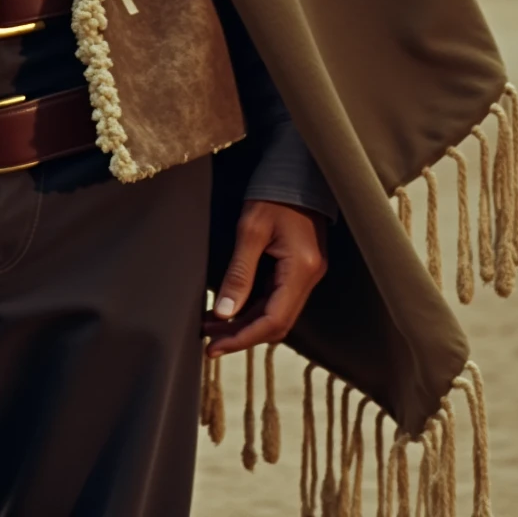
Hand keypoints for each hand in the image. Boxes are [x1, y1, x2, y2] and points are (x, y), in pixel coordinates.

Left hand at [203, 199, 327, 357]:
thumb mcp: (250, 230)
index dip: (243, 338)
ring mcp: (307, 274)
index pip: (273, 321)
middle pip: (276, 323)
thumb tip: (225, 313)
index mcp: (301, 269)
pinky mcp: (299, 268)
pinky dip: (253, 308)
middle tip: (208, 342)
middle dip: (241, 335)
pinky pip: (276, 298)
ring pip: (276, 313)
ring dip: (245, 323)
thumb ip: (239, 273)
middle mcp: (309, 277)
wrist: (295, 170)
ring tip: (211, 328)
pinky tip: (230, 309)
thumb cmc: (273, 194)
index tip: (215, 347)